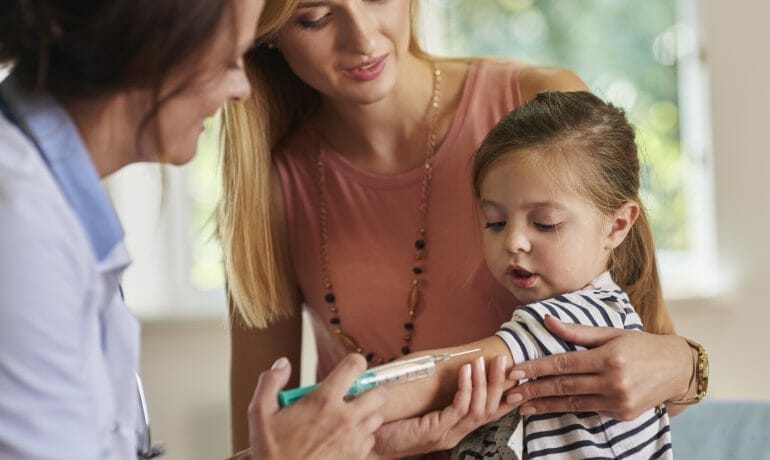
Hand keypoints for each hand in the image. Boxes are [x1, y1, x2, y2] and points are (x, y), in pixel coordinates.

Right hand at [245, 354, 385, 459]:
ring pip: (377, 417)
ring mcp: (354, 439)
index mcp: (324, 401)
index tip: (350, 368)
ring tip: (346, 418)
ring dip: (366, 414)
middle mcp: (345, 417)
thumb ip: (271, 382)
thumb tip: (283, 364)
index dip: (354, 362)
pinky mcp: (357, 457)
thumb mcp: (260, 413)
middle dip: (368, 390)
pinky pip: (371, 440)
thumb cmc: (272, 453)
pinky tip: (344, 438)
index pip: (355, 366)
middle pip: (378, 392)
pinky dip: (362, 437)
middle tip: (352, 395)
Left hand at [370, 355, 516, 457]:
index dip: (505, 395)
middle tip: (502, 360)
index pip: (489, 413)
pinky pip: (459, 409)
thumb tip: (446, 366)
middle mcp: (457, 433)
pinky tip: (465, 371)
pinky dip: (466, 389)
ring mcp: (448, 434)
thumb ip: (436, 395)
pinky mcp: (436, 431)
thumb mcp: (421, 407)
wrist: (370, 441)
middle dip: (498, 383)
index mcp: (456, 427)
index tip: (516, 375)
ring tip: (483, 361)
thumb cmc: (394, 423)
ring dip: (483, 383)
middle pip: (490, 409)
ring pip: (479, 409)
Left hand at [504, 315, 691, 419]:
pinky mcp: (622, 414)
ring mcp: (618, 401)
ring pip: (573, 403)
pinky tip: (549, 408)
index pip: (564, 363)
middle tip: (510, 394)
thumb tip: (547, 320)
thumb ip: (576, 331)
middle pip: (564, 386)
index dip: (537, 368)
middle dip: (535, 390)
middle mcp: (613, 381)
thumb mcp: (610, 332)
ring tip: (523, 407)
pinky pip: (588, 409)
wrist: (677, 369)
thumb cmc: (640, 345)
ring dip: (545, 405)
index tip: (516, 371)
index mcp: (609, 357)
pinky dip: (567, 408)